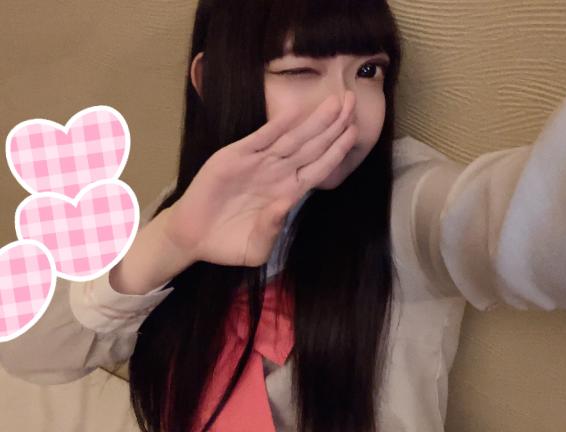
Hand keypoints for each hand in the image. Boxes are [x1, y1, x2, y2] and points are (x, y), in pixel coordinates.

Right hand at [164, 91, 356, 266]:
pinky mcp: (234, 157)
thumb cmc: (227, 244)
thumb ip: (271, 229)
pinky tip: (295, 111)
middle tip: (353, 101)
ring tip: (335, 102)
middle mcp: (276, 174)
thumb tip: (285, 204)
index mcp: (287, 193)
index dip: (338, 149)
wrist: (192, 238)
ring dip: (313, 121)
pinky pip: (259, 139)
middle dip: (334, 126)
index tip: (356, 131)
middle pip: (312, 147)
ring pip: (291, 139)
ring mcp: (256, 164)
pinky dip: (276, 126)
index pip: (319, 167)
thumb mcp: (255, 248)